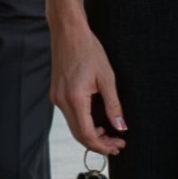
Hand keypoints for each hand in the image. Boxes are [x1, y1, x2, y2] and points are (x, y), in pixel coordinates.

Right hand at [51, 19, 125, 155]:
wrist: (68, 32)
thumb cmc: (88, 49)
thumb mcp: (107, 77)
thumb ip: (113, 105)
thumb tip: (120, 127)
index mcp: (75, 98)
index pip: (87, 134)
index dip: (103, 145)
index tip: (118, 146)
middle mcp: (61, 101)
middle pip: (79, 135)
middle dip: (98, 144)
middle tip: (116, 145)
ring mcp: (56, 98)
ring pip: (74, 127)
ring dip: (90, 134)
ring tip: (109, 135)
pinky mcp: (56, 93)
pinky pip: (70, 116)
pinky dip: (83, 124)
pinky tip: (96, 122)